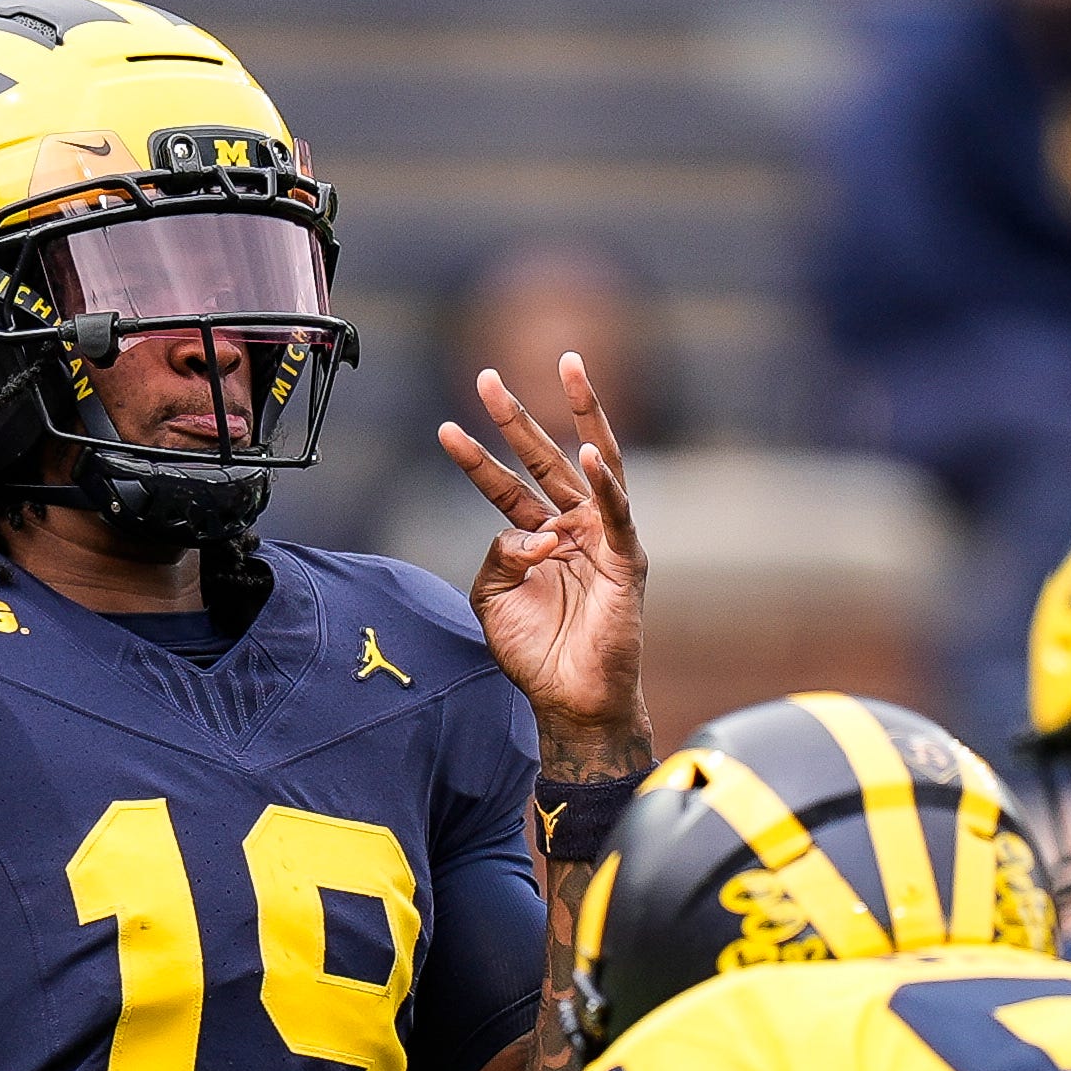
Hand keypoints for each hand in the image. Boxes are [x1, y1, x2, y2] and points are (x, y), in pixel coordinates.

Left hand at [441, 354, 647, 765]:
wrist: (570, 700)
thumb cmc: (536, 655)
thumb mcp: (493, 601)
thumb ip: (497, 557)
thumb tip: (523, 532)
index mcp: (538, 537)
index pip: (502, 487)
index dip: (474, 459)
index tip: (444, 428)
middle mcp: (571, 527)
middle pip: (541, 459)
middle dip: (515, 417)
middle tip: (487, 378)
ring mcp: (602, 538)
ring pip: (591, 463)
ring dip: (581, 414)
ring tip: (566, 371)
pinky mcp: (625, 559)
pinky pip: (617, 512)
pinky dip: (604, 483)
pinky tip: (587, 453)